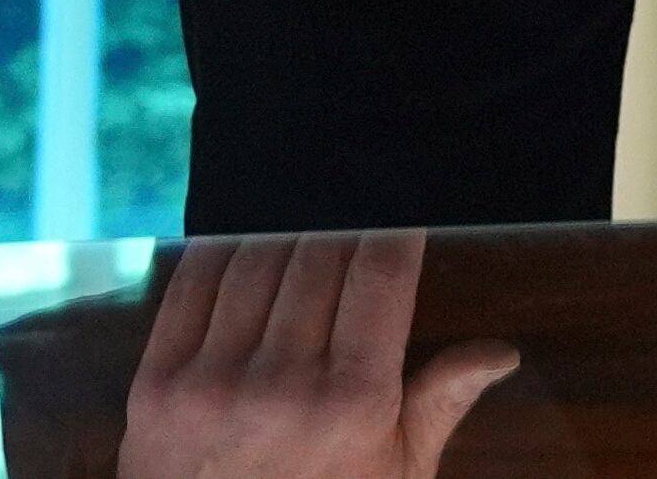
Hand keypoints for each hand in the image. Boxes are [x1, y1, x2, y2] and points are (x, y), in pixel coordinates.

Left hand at [122, 230, 519, 478]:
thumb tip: (502, 352)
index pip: (382, 272)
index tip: (402, 206)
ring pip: (257, 259)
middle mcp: (282, 383)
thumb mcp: (398, 473)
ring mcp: (211, 382)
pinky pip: (190, 286)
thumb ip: (440, 403)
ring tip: (304, 218)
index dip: (395, 226)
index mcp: (354, 400)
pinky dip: (222, 250)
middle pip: (319, 254)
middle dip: (342, 221)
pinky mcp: (154, 386)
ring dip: (285, 229)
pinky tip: (245, 239)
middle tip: (354, 203)